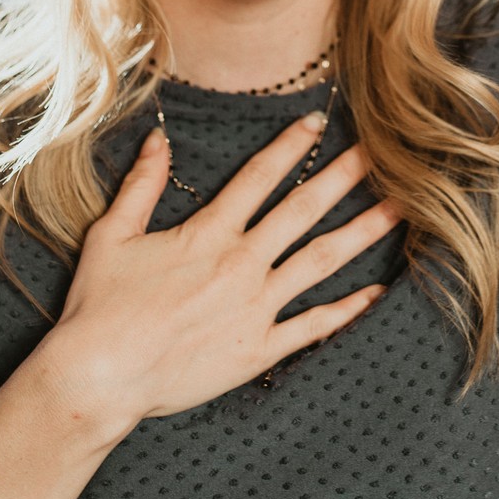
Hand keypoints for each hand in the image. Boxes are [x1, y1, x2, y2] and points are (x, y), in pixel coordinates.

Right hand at [36, 116, 398, 427]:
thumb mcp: (111, 234)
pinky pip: (312, 326)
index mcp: (208, 232)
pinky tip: (376, 292)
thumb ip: (141, 185)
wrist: (99, 376)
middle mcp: (240, 263)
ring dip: (361, 233)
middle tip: (382, 153)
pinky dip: (346, 310)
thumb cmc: (100, 306)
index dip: (290, 146)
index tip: (318, 122)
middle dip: (344, 177)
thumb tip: (159, 139)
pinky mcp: (258, 349)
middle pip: (303, 210)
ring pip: (320, 262)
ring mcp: (255, 308)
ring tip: (398, 211)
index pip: (259, 176)